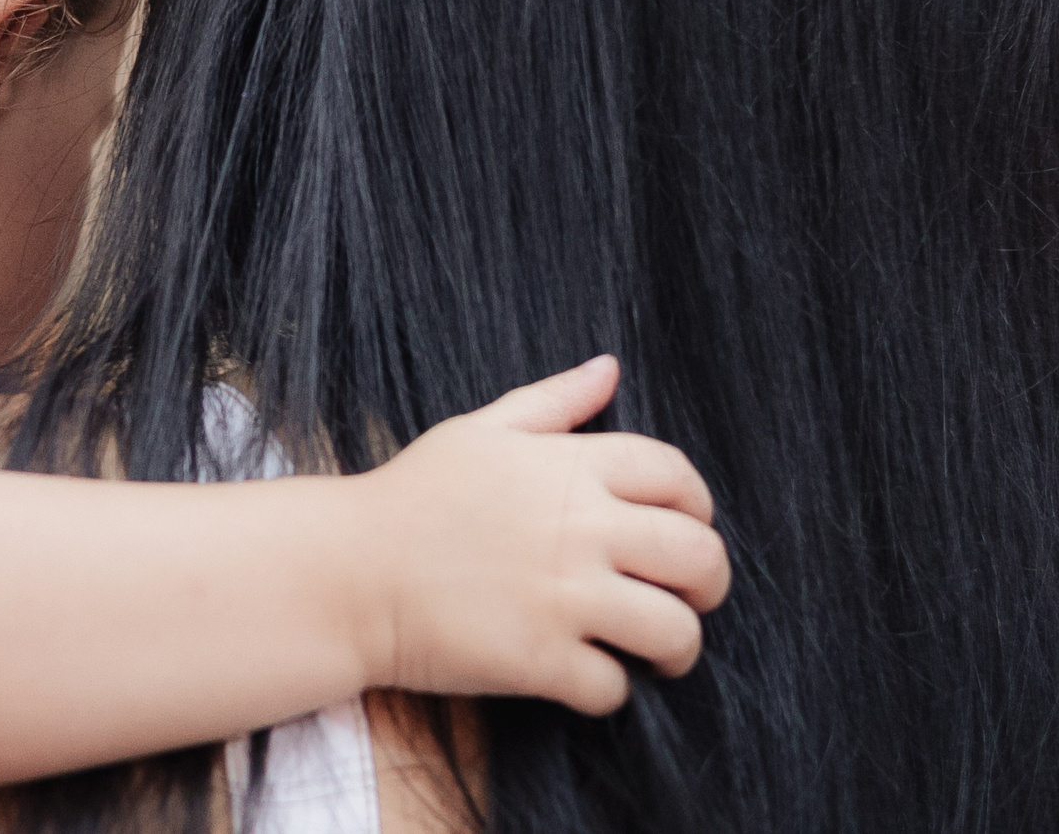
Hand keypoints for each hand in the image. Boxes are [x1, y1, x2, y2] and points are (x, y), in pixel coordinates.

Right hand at [350, 356, 730, 714]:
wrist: (348, 572)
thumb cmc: (412, 496)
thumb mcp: (480, 431)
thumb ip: (554, 401)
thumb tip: (609, 368)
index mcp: (572, 467)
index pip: (678, 475)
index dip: (698, 505)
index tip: (685, 526)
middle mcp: (580, 529)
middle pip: (699, 557)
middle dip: (710, 583)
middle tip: (688, 596)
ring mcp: (564, 597)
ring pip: (675, 631)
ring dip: (677, 646)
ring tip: (656, 651)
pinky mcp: (541, 660)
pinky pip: (614, 687)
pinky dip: (610, 689)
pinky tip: (589, 676)